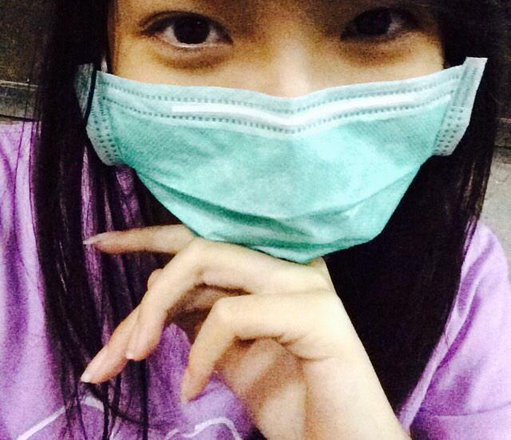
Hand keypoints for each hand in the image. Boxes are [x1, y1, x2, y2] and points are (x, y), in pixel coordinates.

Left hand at [81, 225, 408, 439]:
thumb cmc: (295, 405)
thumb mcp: (231, 357)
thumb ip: (202, 317)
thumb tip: (158, 287)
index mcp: (271, 271)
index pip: (203, 237)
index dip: (148, 236)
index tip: (100, 244)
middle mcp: (289, 264)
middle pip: (194, 249)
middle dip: (142, 297)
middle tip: (108, 357)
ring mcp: (303, 283)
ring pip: (205, 262)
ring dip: (154, 311)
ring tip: (132, 360)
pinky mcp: (314, 312)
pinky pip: (230, 315)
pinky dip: (199, 353)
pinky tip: (193, 391)